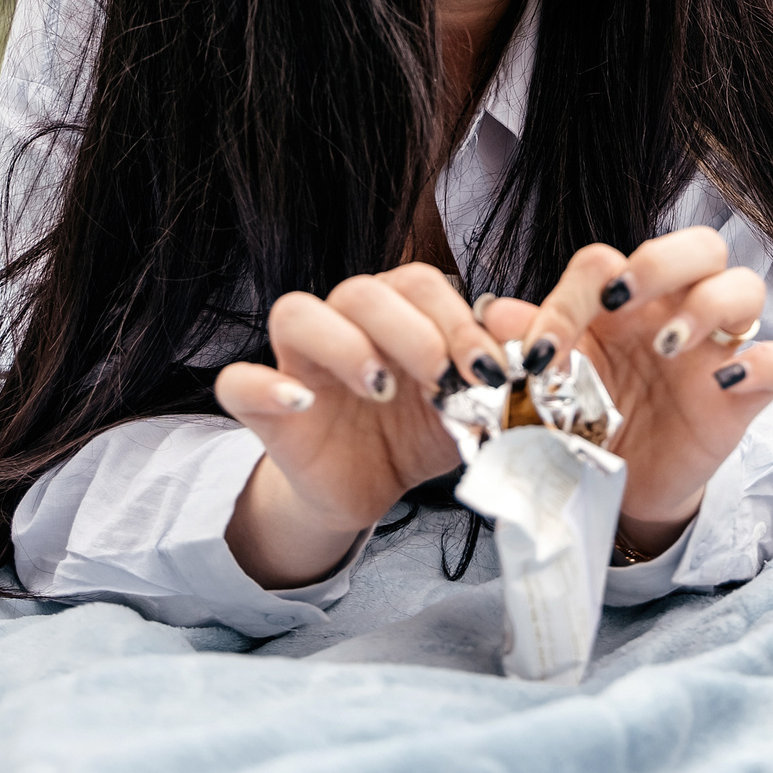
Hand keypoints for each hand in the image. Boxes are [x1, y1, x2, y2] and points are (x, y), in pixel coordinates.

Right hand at [213, 262, 512, 589]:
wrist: (369, 489)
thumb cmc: (418, 432)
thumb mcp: (468, 404)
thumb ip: (500, 368)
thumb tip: (533, 337)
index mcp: (396, 314)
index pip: (419, 284)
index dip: (456, 318)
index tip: (488, 368)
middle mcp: (344, 324)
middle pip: (364, 292)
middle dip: (411, 329)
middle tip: (443, 377)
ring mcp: (297, 361)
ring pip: (297, 313)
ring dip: (342, 342)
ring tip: (382, 387)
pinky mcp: (262, 406)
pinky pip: (238, 381)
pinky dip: (264, 385)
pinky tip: (301, 402)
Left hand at [478, 227, 772, 559]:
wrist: (621, 486)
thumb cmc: (589, 420)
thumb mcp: (551, 388)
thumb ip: (528, 346)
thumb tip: (491, 312)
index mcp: (624, 301)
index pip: (607, 263)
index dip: (570, 298)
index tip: (540, 352)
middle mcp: (676, 310)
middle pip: (700, 245)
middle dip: (663, 261)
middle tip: (624, 300)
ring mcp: (716, 348)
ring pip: (746, 287)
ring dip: (709, 305)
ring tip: (667, 346)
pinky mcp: (744, 395)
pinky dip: (760, 363)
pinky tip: (724, 381)